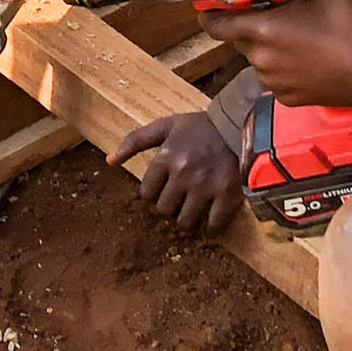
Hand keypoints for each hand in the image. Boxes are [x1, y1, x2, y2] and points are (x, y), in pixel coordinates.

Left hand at [114, 108, 244, 231]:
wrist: (240, 125)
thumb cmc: (201, 126)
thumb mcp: (166, 126)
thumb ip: (135, 140)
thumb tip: (110, 161)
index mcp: (166, 157)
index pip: (146, 194)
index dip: (154, 193)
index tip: (163, 188)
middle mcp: (183, 174)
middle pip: (164, 209)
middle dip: (169, 206)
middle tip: (179, 199)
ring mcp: (206, 186)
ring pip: (185, 221)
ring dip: (187, 218)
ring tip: (193, 209)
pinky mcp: (228, 195)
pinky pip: (212, 225)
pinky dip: (210, 226)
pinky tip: (211, 217)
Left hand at [203, 0, 351, 112]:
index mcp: (262, 30)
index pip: (214, 25)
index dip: (210, 12)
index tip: (214, 0)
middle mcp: (259, 59)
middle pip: (239, 38)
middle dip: (248, 24)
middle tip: (268, 9)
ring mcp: (272, 82)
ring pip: (257, 58)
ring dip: (266, 46)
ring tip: (293, 33)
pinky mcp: (285, 98)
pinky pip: (274, 77)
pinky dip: (282, 66)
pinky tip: (305, 57)